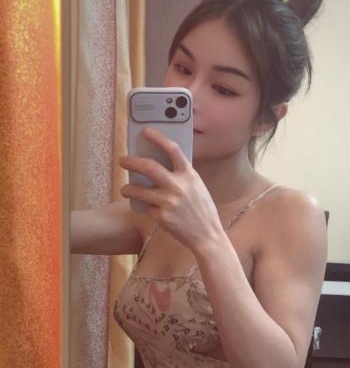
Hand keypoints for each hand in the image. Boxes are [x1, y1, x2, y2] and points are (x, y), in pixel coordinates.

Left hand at [119, 127, 222, 251]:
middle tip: (123, 160)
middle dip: (132, 162)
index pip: (173, 149)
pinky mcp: (162, 217)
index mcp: (189, 175)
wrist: (207, 235)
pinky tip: (146, 209)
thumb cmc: (202, 211)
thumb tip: (160, 166)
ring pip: (140, 190)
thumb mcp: (197, 188)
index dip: (158, 137)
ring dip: (128, 188)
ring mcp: (169, 202)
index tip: (146, 132)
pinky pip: (147, 208)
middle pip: (149, 167)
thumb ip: (182, 176)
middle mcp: (179, 186)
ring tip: (124, 189)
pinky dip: (145, 208)